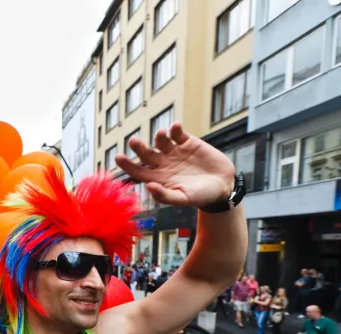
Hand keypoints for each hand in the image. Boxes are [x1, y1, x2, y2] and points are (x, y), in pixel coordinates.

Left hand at [116, 122, 235, 207]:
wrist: (222, 186)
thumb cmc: (200, 196)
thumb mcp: (182, 199)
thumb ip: (165, 195)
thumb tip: (148, 186)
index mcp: (158, 178)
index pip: (137, 170)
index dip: (127, 164)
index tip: (118, 157)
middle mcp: (163, 163)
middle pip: (146, 153)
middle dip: (139, 147)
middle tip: (133, 142)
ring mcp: (175, 152)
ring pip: (161, 141)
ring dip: (159, 137)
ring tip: (161, 134)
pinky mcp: (188, 142)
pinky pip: (178, 133)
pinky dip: (176, 129)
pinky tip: (176, 127)